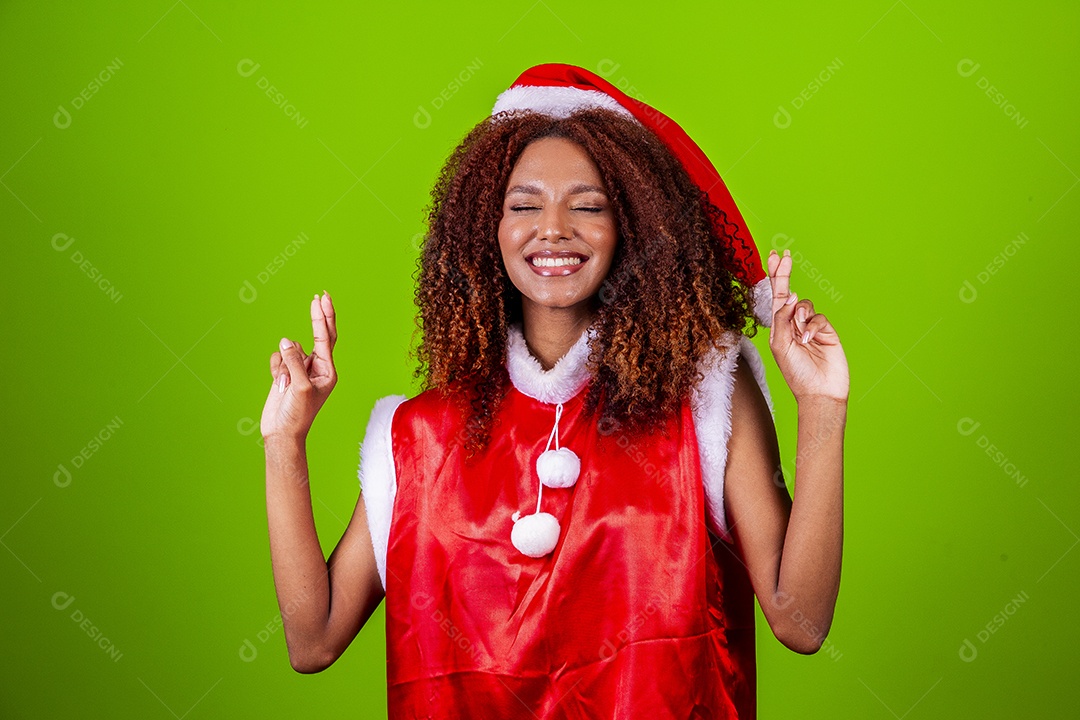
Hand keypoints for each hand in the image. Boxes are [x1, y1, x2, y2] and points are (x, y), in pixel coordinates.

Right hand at [260, 291, 338, 438]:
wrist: (282, 433)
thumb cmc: (298, 414)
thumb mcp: (300, 387)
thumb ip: (294, 361)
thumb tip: (286, 341)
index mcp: (328, 371)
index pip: (327, 338)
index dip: (323, 317)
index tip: (321, 299)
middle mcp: (316, 367)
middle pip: (319, 335)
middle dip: (319, 317)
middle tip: (320, 296)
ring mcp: (300, 369)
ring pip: (289, 349)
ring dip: (284, 363)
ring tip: (284, 384)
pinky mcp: (285, 373)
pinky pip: (277, 358)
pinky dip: (275, 367)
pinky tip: (277, 383)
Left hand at [767, 249, 848, 402]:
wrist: (819, 393)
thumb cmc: (796, 373)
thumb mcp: (780, 346)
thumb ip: (782, 319)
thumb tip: (791, 296)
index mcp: (778, 328)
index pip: (775, 297)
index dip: (774, 276)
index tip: (773, 256)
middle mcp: (793, 325)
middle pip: (789, 293)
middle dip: (784, 274)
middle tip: (783, 255)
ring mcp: (811, 327)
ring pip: (805, 304)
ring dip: (801, 313)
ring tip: (800, 330)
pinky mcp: (827, 332)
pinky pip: (819, 317)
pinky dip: (813, 326)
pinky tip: (809, 339)